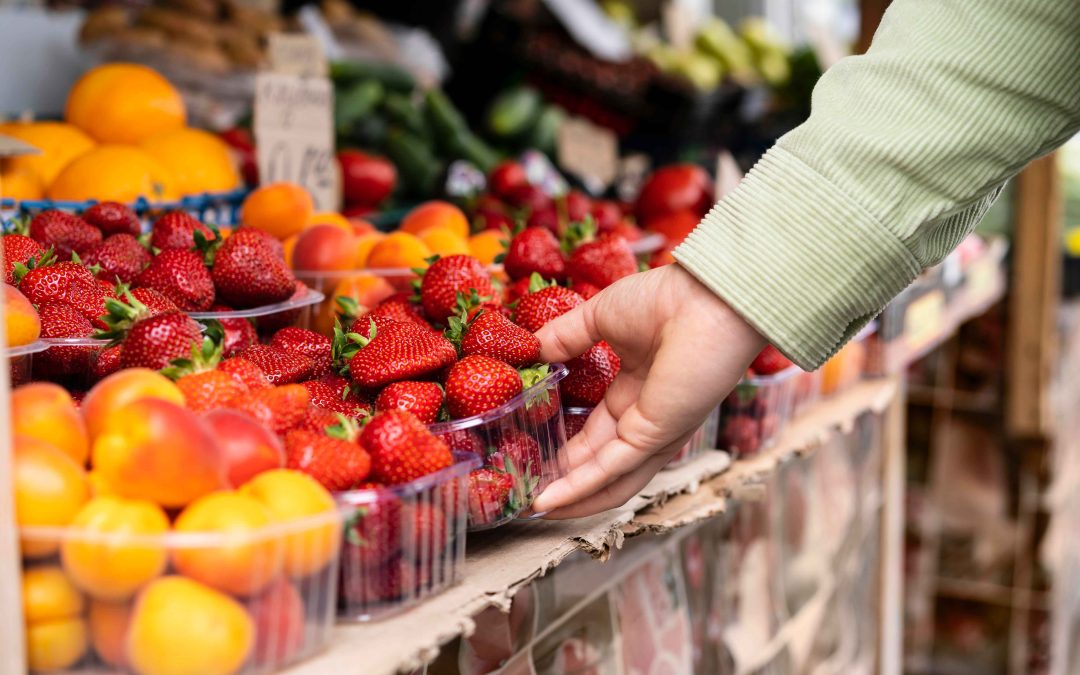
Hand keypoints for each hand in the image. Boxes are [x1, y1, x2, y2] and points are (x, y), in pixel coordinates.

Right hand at [532, 263, 764, 517]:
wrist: (703, 297)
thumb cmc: (666, 299)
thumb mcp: (599, 316)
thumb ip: (564, 337)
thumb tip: (529, 350)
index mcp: (637, 390)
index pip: (596, 432)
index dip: (565, 447)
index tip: (531, 454)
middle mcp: (646, 418)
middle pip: (599, 463)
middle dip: (564, 480)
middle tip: (526, 490)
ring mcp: (653, 432)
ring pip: (608, 480)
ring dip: (571, 498)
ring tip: (534, 510)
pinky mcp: (655, 437)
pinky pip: (611, 471)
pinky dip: (579, 489)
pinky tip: (548, 500)